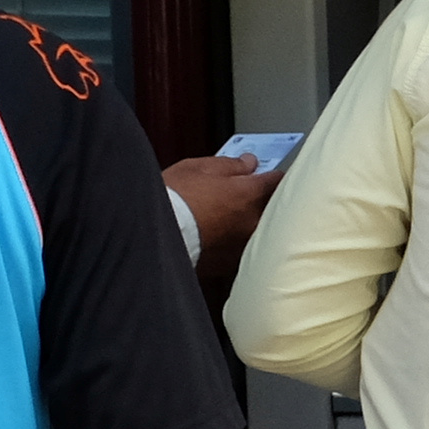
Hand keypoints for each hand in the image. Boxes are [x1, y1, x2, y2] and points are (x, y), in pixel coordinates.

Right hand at [162, 151, 282, 275]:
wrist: (152, 237)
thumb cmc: (173, 199)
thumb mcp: (197, 168)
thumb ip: (230, 165)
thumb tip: (249, 163)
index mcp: (249, 194)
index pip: (277, 181)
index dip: (272, 176)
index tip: (267, 175)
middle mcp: (253, 222)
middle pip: (273, 208)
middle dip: (264, 201)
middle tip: (247, 194)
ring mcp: (243, 246)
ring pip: (258, 230)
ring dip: (249, 222)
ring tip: (228, 217)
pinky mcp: (229, 265)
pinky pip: (240, 248)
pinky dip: (234, 241)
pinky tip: (218, 236)